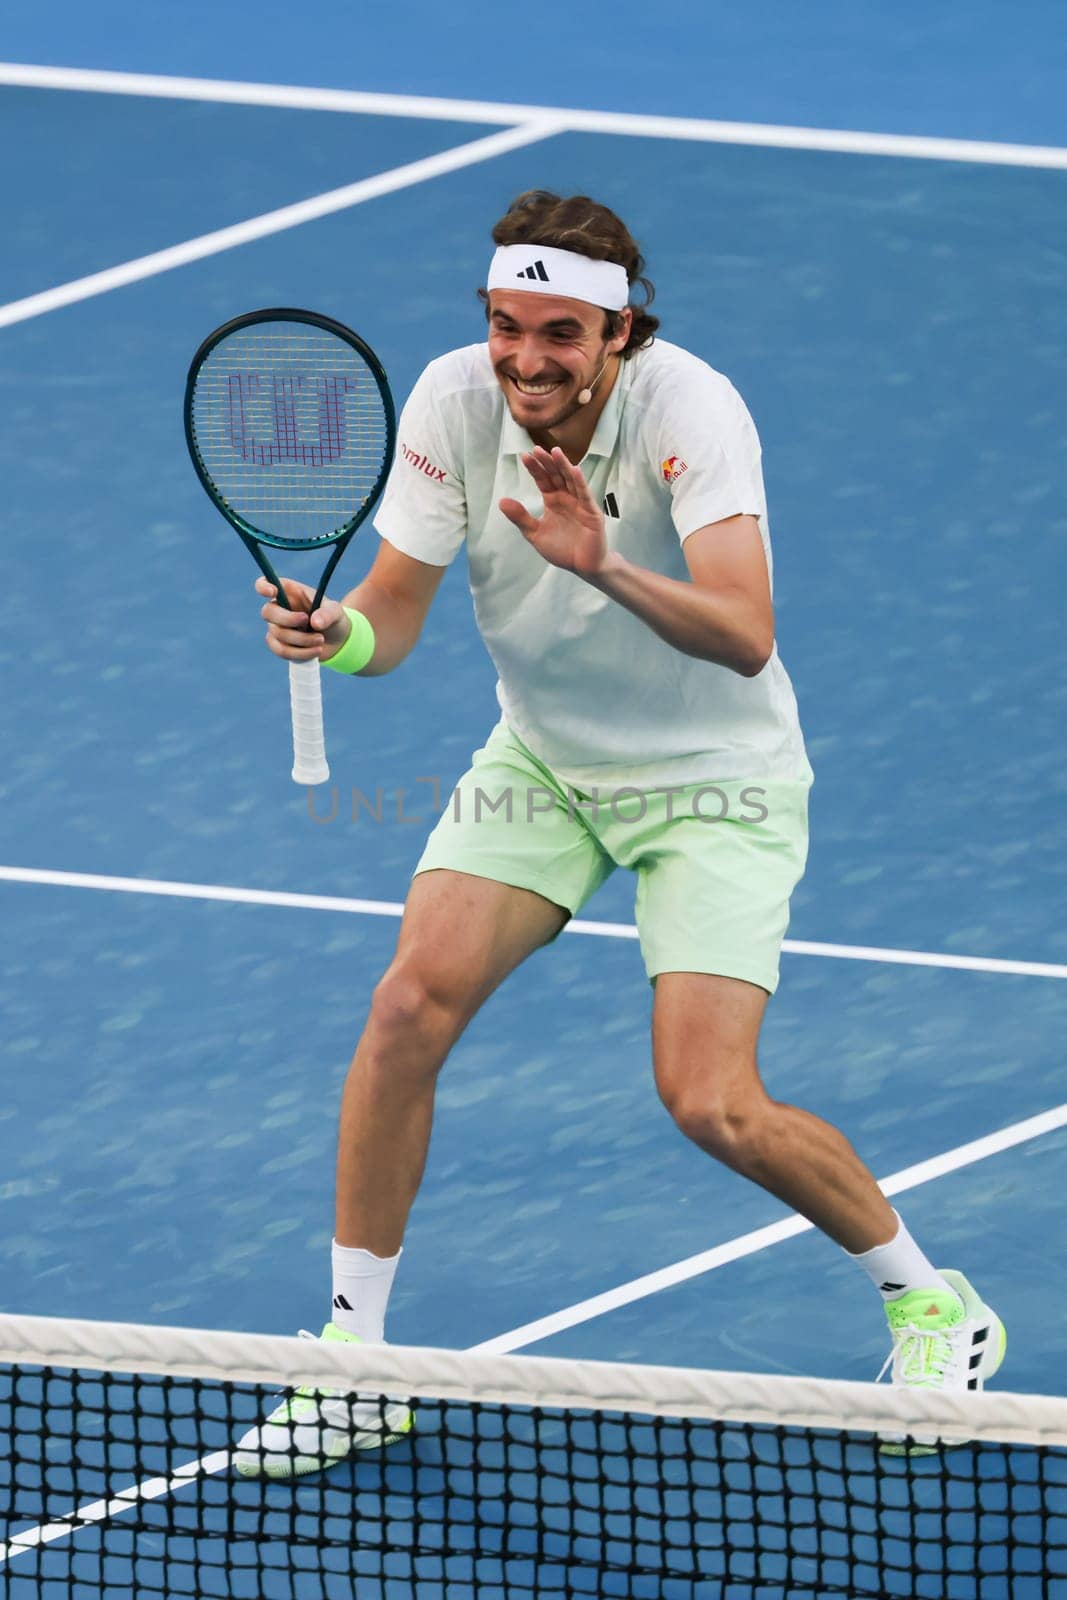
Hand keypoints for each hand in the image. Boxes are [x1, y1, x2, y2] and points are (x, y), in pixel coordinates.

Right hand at [256, 576, 348, 661]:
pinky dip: (299, 653)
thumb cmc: (333, 618)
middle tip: (307, 621)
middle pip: (267, 612)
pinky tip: (315, 651)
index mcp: (289, 592)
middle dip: (288, 620)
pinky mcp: (280, 645)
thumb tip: (314, 623)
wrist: (337, 640)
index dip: (263, 586)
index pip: (265, 583)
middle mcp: (279, 608)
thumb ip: (327, 613)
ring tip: (321, 641)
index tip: (273, 592)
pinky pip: (281, 650)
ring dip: (301, 640)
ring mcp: (277, 627)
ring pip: (277, 634)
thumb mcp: (336, 611)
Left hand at [498, 446, 607, 578]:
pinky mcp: (592, 512)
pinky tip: (575, 469)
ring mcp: (580, 503)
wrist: (582, 566)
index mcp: (553, 501)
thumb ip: (521, 518)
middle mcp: (567, 498)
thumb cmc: (562, 550)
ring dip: (564, 466)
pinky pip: (585, 495)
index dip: (535, 468)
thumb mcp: (535, 534)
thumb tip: (501, 502)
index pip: (543, 480)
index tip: (524, 456)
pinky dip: (580, 482)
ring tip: (555, 452)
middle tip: (537, 449)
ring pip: (571, 480)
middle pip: (556, 475)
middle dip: (547, 463)